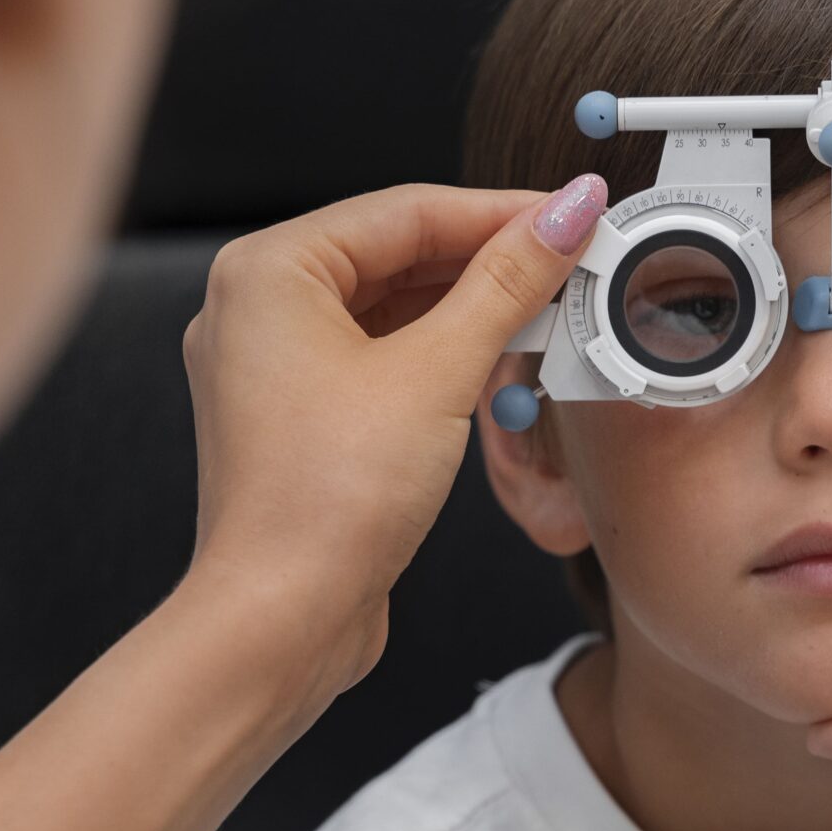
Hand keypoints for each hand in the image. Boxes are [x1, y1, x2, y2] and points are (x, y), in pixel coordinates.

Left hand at [176, 175, 606, 709]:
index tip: (574, 212)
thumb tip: (563, 215)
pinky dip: (440, 354)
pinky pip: (380, 356)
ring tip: (550, 309)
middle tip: (574, 261)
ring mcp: (274, 366)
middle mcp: (257, 309)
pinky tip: (499, 361)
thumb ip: (508, 284)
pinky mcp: (301, 417)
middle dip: (489, 260)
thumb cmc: (325, 501)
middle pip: (397, 254)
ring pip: (392, 307)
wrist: (281, 620)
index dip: (502, 211)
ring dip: (471, 309)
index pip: (406, 211)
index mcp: (268, 272)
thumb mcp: (438, 373)